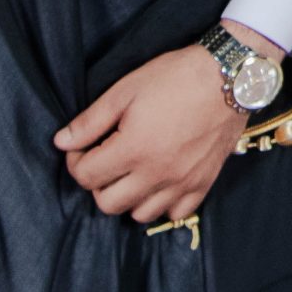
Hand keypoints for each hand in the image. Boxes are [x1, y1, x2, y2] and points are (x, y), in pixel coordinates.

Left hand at [53, 23, 279, 223]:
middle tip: (105, 159)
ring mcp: (182, 183)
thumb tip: (61, 142)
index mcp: (133, 149)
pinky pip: (175, 214)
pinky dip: (162, 204)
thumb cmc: (176, 77)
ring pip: (140, 214)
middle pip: (108, 204)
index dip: (76, 161)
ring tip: (132, 171)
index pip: (86, 177)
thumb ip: (91, 120)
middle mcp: (157, 174)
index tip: (82, 146)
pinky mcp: (203, 184)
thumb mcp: (126, 89)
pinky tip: (160, 181)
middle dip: (98, 183)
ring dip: (128, 197)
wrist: (229, 77)